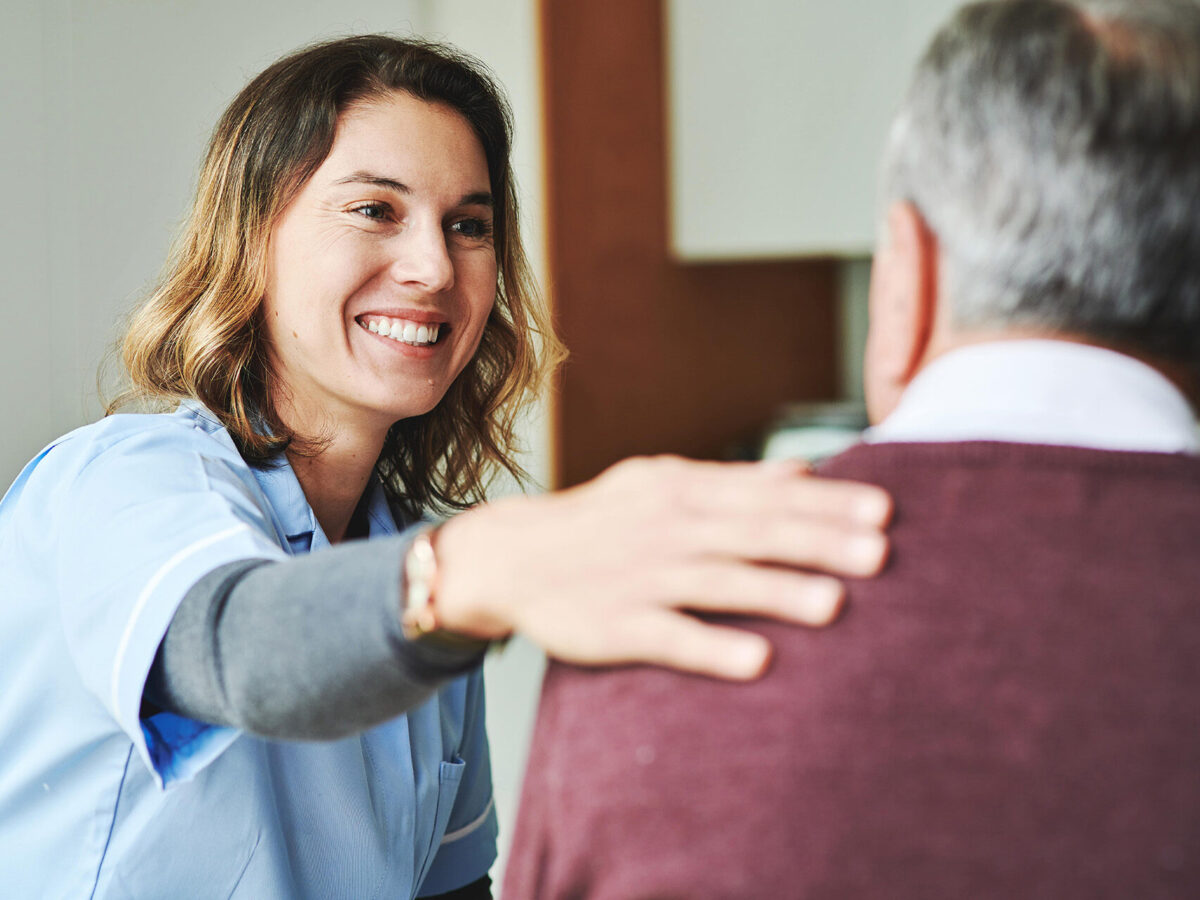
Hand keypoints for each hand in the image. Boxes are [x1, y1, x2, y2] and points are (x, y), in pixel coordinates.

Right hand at [433, 455, 890, 679]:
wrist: (513, 555)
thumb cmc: (604, 520)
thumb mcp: (662, 483)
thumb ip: (735, 480)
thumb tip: (807, 470)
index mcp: (681, 488)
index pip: (764, 493)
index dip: (826, 503)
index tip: (883, 511)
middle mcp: (665, 527)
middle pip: (751, 533)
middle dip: (817, 541)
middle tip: (880, 554)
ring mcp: (640, 576)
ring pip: (717, 582)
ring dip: (776, 591)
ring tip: (835, 604)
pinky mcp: (615, 625)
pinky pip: (669, 635)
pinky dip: (712, 646)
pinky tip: (758, 660)